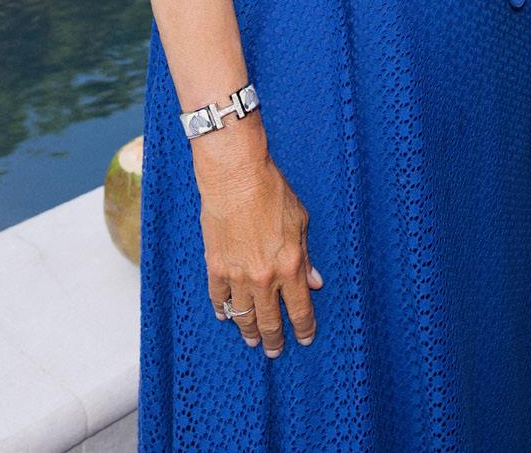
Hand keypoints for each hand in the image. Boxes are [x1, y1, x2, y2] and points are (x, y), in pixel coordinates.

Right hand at [196, 131, 321, 355]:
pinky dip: (222, 311)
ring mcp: (237, 275)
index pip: (299, 310)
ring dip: (249, 332)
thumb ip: (306, 256)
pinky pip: (218, 299)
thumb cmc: (273, 193)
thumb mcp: (301, 222)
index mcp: (290, 266)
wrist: (236, 179)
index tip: (305, 340)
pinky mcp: (216, 267)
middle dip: (274, 340)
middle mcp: (264, 278)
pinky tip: (226, 316)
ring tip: (253, 340)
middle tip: (275, 351)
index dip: (304, 329)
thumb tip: (315, 282)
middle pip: (270, 321)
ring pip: (243, 316)